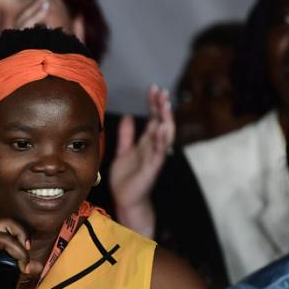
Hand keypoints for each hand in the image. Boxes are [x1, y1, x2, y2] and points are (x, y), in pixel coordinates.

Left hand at [110, 86, 174, 236]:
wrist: (126, 200)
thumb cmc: (126, 179)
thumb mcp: (123, 152)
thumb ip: (126, 136)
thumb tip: (128, 117)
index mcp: (146, 142)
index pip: (153, 118)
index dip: (153, 104)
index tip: (152, 88)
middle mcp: (153, 147)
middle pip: (161, 122)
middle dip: (162, 107)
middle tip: (161, 91)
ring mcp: (155, 157)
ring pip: (165, 135)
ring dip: (166, 120)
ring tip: (165, 105)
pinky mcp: (153, 168)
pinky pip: (160, 152)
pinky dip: (162, 139)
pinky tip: (162, 127)